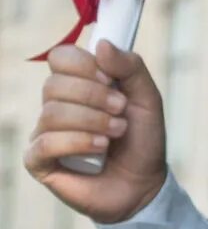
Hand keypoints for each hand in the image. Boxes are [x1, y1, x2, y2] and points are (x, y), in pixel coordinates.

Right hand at [23, 40, 166, 222]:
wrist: (144, 183)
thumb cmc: (142, 140)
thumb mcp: (147, 99)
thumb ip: (130, 67)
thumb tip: (101, 44)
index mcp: (79, 85)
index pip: (61, 57)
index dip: (85, 65)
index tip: (111, 80)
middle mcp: (56, 105)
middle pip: (55, 84)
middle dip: (95, 97)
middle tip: (121, 112)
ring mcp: (44, 132)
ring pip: (52, 112)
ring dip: (92, 121)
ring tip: (116, 134)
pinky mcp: (38, 160)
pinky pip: (45, 143)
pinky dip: (78, 142)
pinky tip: (99, 149)